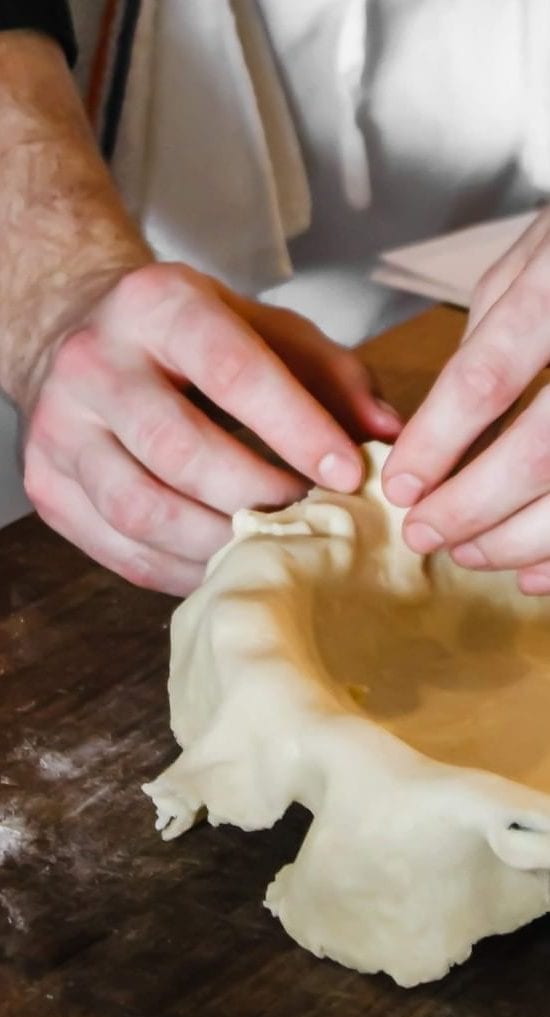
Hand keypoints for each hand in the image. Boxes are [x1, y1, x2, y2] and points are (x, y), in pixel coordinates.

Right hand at [24, 263, 400, 594]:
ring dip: (218, 542)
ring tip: (268, 546)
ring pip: (142, 509)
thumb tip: (387, 434)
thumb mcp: (264, 330)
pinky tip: (222, 564)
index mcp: (158, 306)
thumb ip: (332, 375)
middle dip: (258, 496)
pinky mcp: (46, 483)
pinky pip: (119, 549)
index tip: (347, 472)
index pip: (234, 371)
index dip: (296, 428)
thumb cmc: (190, 338)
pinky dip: (181, 571)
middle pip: (182, 450)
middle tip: (308, 518)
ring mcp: (59, 427)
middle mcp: (95, 361)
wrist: (75, 333)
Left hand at [381, 206, 549, 594]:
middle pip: (540, 452)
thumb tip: (439, 426)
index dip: (437, 442)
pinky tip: (534, 574)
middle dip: (471, 506)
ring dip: (519, 540)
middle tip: (423, 534)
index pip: (487, 378)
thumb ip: (488, 333)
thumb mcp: (534, 255)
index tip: (400, 486)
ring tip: (469, 552)